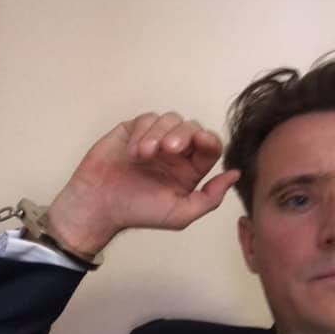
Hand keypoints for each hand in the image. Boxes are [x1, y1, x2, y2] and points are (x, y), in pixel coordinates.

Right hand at [46, 112, 239, 255]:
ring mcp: (153, 140)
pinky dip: (142, 132)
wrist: (99, 206)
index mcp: (189, 170)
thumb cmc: (137, 212)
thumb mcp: (180, 215)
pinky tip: (133, 152)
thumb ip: (210, 198)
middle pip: (191, 127)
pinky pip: (146, 119)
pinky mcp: (132, 131)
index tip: (199, 142)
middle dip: (182, 135)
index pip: (209, 146)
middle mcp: (174, 153)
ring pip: (169, 119)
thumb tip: (235, 175)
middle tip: (167, 150)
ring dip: (159, 134)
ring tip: (144, 155)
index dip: (207, 140)